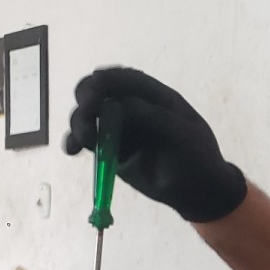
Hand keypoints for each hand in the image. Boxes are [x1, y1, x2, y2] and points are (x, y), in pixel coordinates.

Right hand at [63, 67, 246, 221]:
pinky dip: (75, 141)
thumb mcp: (182, 132)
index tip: (96, 85)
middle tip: (88, 111)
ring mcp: (118, 127)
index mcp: (153, 96)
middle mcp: (131, 106)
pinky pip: (86, 140)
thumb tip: (118, 104)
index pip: (126, 78)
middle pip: (98, 91)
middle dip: (88, 97)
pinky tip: (72, 149)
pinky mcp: (109, 148)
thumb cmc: (197, 156)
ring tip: (84, 139)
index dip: (109, 79)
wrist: (197, 190)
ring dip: (79, 121)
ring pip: (87, 115)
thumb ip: (153, 116)